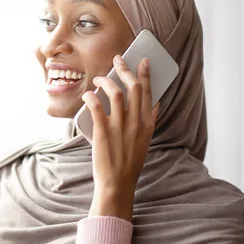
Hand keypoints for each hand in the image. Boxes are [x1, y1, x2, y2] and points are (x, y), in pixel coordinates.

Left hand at [82, 55, 158, 220]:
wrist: (117, 184)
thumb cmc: (129, 163)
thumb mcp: (145, 141)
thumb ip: (148, 121)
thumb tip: (153, 103)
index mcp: (147, 124)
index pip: (148, 93)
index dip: (145, 74)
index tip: (143, 62)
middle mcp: (136, 123)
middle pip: (133, 87)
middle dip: (125, 69)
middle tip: (118, 59)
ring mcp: (119, 127)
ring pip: (115, 92)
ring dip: (106, 80)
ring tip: (100, 78)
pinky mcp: (103, 132)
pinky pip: (96, 106)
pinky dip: (92, 96)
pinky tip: (89, 94)